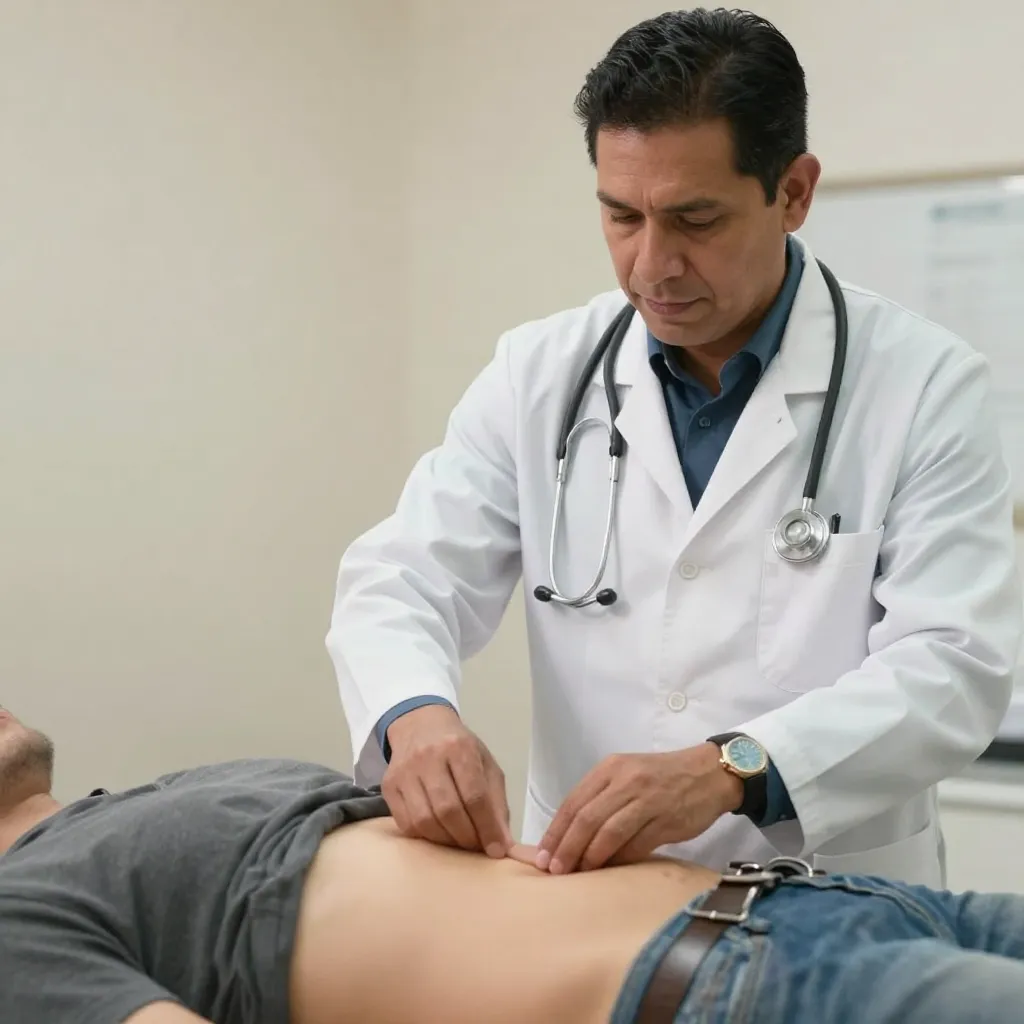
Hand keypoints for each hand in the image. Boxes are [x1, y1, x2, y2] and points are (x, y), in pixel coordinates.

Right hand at [382, 704, 512, 857]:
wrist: (420, 725)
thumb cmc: (459, 748)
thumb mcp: (485, 764)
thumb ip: (497, 803)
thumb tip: (503, 844)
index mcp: (459, 747)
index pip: (475, 795)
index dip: (487, 827)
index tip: (496, 850)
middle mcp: (428, 757)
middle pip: (448, 810)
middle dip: (466, 837)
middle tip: (476, 847)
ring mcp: (405, 771)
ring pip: (425, 820)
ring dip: (446, 841)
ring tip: (459, 841)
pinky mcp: (389, 786)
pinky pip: (406, 824)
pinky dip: (425, 836)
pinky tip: (438, 832)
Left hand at [536, 743, 742, 873]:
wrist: (708, 773)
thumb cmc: (660, 777)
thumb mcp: (626, 774)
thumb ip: (600, 799)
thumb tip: (569, 838)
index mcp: (610, 768)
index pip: (574, 802)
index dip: (556, 831)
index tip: (543, 856)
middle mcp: (626, 781)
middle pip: (587, 818)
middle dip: (567, 848)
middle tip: (555, 870)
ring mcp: (647, 800)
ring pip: (609, 832)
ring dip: (590, 857)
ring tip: (578, 874)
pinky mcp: (667, 820)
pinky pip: (636, 845)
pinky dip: (619, 860)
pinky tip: (609, 871)